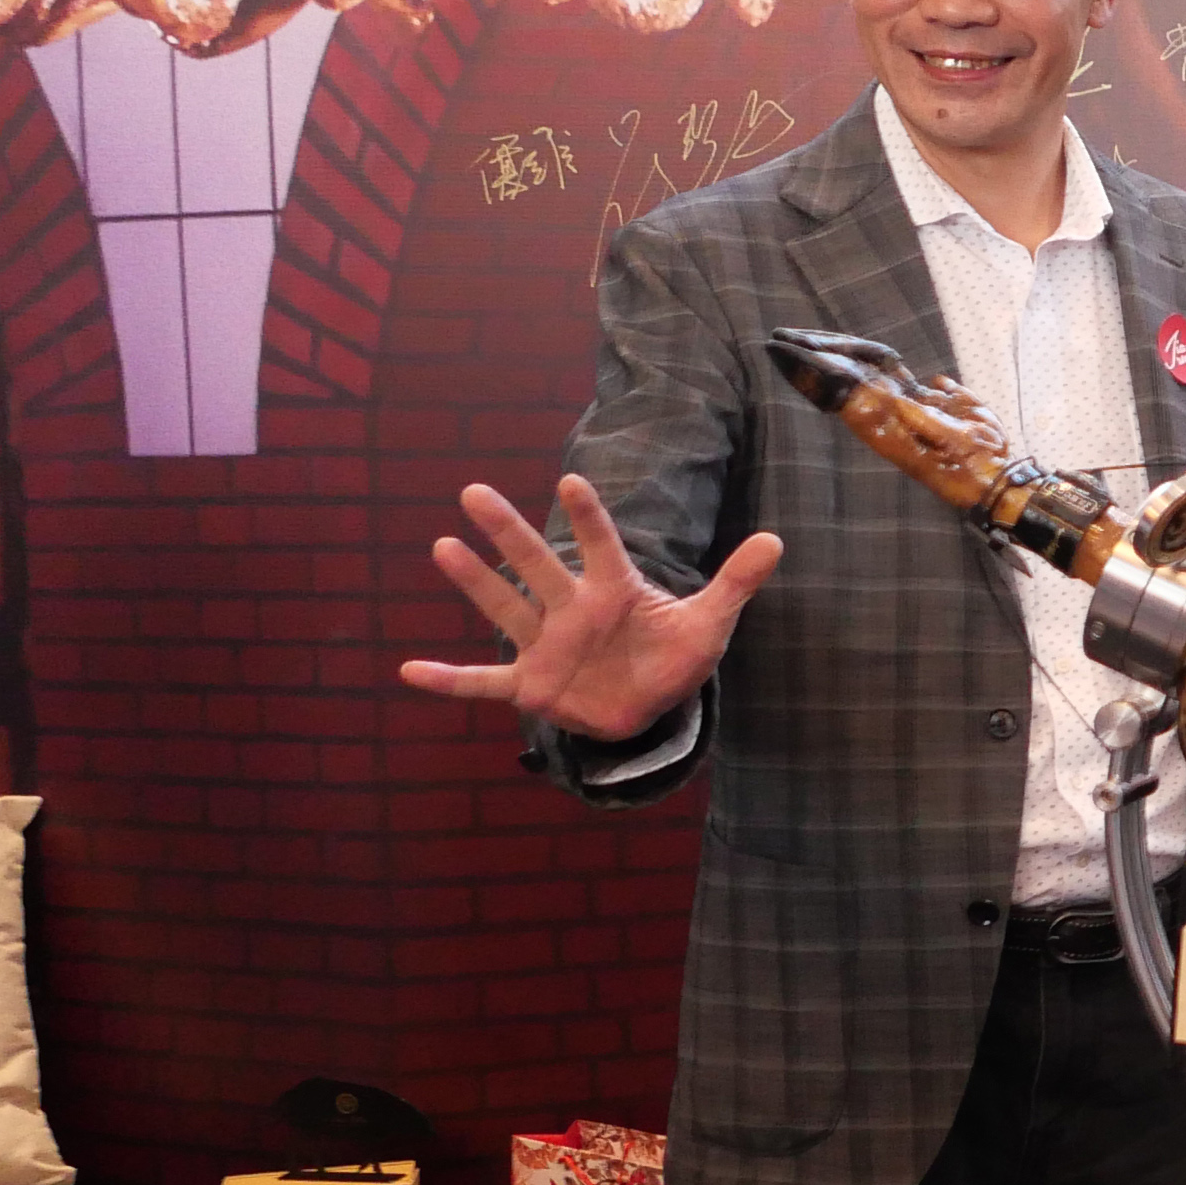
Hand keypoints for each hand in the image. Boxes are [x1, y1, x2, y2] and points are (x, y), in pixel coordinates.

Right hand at [397, 473, 782, 741]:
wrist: (646, 704)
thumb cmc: (672, 655)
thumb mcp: (710, 623)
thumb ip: (736, 582)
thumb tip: (776, 539)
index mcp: (614, 590)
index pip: (601, 545)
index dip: (589, 517)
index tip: (574, 480)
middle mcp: (572, 610)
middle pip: (537, 564)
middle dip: (508, 532)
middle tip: (474, 490)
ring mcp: (546, 645)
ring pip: (506, 608)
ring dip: (475, 582)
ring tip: (441, 545)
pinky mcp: (531, 684)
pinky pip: (483, 682)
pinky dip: (450, 681)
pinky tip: (409, 671)